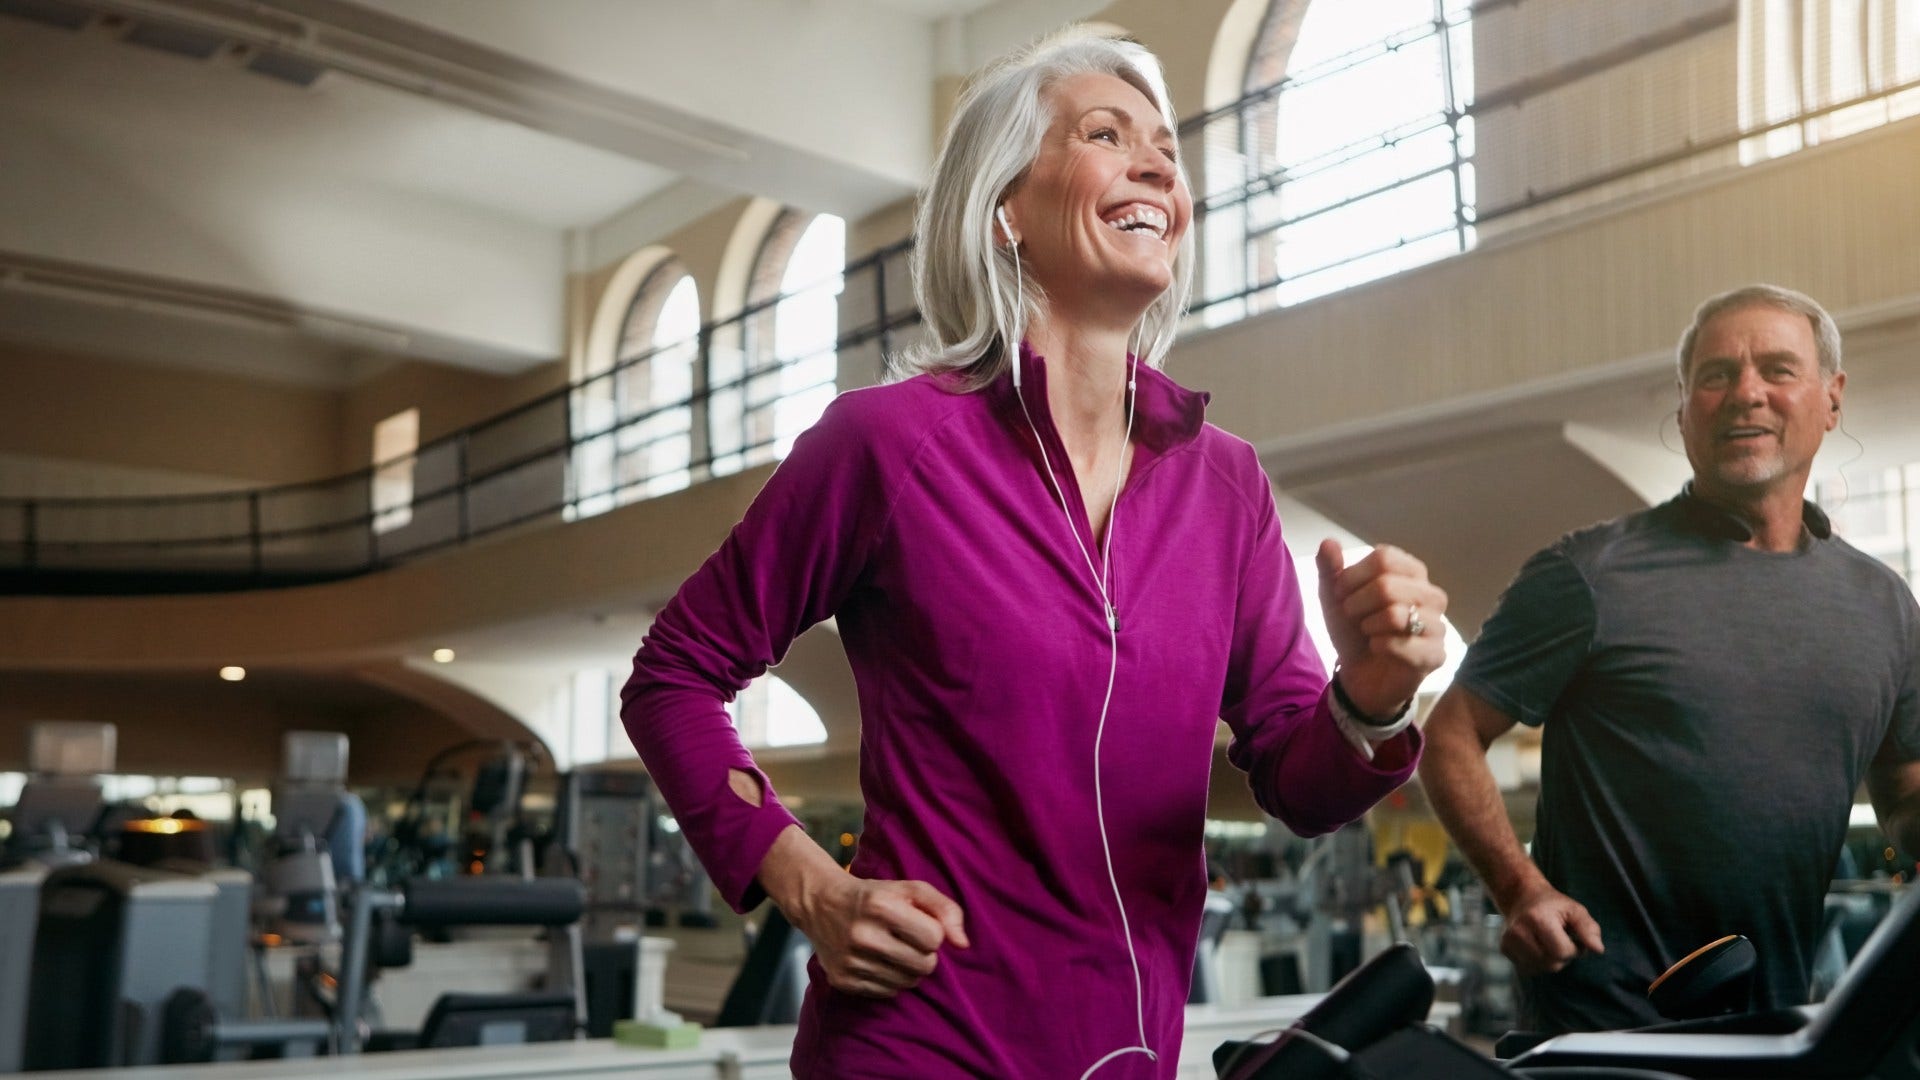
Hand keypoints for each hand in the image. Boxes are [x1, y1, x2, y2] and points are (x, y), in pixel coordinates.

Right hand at [786, 870, 969, 998]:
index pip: (934, 938)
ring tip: (893, 950)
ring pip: (908, 982)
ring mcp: (851, 961)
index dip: (933, 932)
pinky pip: (888, 993)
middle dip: (924, 953)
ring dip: (908, 968)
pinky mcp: (843, 981)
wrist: (821, 904)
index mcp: (882, 907)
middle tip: (908, 940)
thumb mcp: (910, 889)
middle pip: (924, 965)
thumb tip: (963, 944)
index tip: (919, 924)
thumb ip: (945, 909)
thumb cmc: (875, 896)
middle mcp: (863, 935)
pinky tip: (878, 961)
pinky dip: (890, 979)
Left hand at [1316, 539, 1447, 716]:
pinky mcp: (1436, 654)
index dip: (1353, 576)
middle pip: (1387, 585)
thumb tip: (1328, 542)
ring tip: (1368, 632)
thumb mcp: (1334, 598)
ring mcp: (1438, 624)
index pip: (1384, 558)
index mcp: (1411, 572)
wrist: (1359, 674)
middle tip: (1353, 618)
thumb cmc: (1354, 630)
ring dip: (1368, 626)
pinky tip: (1378, 649)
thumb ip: (1330, 569)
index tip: (1341, 593)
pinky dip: (1379, 647)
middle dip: (1357, 604)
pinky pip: (1402, 644)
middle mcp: (1431, 594)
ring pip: (1395, 614)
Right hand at [1500, 883, 1603, 974]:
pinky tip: (1537, 947)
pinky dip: (1538, 963)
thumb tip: (1598, 950)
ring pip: (1540, 969)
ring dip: (1551, 960)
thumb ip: (1589, 929)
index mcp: (1537, 919)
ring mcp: (1508, 941)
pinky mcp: (1504, 949)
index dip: (1574, 949)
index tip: (1572, 937)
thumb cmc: (1553, 905)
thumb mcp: (1575, 910)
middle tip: (1561, 939)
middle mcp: (1518, 931)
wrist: (1521, 897)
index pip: (1561, 952)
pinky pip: (1529, 969)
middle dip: (1563, 956)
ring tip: (1548, 942)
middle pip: (1551, 964)